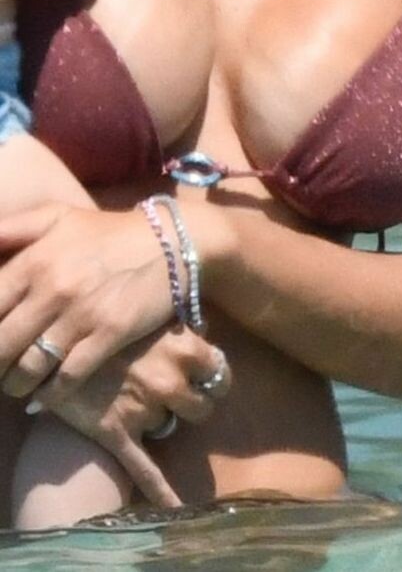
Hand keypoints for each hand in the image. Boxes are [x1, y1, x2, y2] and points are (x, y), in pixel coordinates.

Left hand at [0, 205, 175, 396]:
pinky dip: (49, 396)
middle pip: (1, 345)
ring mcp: (81, 315)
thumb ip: (10, 229)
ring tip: (14, 383)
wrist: (171, 243)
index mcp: (35, 259)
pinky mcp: (108, 336)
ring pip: (29, 369)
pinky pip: (67, 379)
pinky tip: (41, 398)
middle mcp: (53, 288)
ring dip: (14, 384)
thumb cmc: (105, 233)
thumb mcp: (56, 216)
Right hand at [27, 329, 231, 508]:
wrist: (55, 345)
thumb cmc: (108, 326)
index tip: (204, 376)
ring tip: (135, 399)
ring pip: (170, 426)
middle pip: (202, 405)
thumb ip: (179, 330)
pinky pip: (146, 470)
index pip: (220, 370)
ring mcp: (144, 409)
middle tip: (170, 390)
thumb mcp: (149, 318)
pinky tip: (176, 509)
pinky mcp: (119, 433)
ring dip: (161, 419)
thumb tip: (203, 335)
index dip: (212, 376)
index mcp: (184, 346)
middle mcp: (169, 379)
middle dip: (190, 402)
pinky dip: (163, 493)